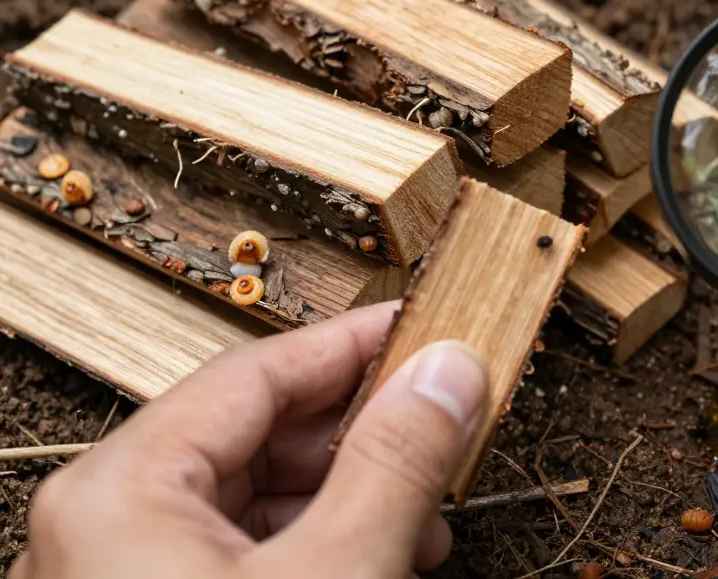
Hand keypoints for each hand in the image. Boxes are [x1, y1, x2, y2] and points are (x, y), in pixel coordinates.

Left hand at [9, 301, 489, 577]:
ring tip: (427, 506)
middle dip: (363, 430)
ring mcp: (125, 575)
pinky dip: (319, 544)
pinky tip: (382, 553)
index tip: (426, 328)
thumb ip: (396, 465)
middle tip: (442, 415)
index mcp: (119, 493)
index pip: (258, 372)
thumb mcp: (337, 574)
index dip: (356, 345)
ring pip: (255, 496)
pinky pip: (243, 550)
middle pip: (256, 431)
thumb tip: (447, 372)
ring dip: (351, 494)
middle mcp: (105, 527)